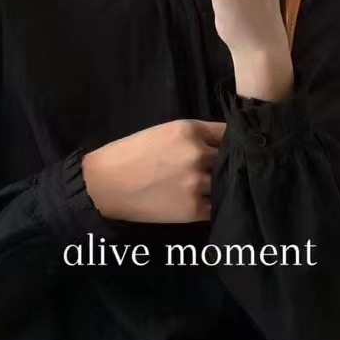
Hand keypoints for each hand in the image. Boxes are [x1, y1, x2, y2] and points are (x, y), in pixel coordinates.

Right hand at [82, 119, 225, 222]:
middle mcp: (198, 155)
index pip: (229, 133)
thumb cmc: (130, 154)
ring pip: (227, 182)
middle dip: (230, 162)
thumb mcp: (165, 131)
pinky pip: (218, 207)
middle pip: (232, 158)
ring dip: (224, 185)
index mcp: (190, 130)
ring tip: (219, 186)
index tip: (236, 147)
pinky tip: (210, 203)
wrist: (103, 185)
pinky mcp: (193, 209)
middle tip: (229, 168)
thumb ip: (196, 135)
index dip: (234, 141)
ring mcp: (197, 183)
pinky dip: (216, 205)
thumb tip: (225, 143)